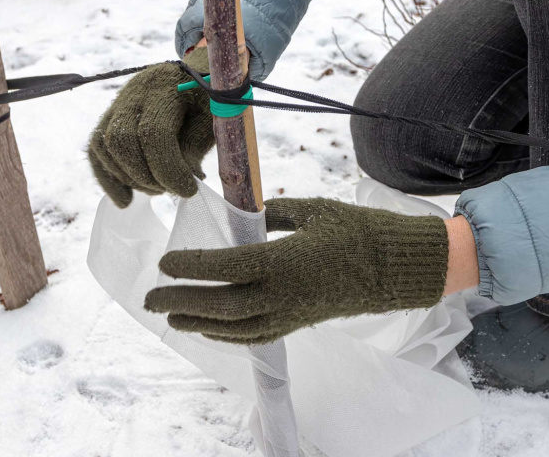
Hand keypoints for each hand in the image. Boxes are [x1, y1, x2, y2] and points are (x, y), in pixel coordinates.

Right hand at [88, 47, 212, 206]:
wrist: (196, 71)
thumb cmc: (208, 98)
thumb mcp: (213, 117)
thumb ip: (196, 146)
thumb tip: (180, 181)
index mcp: (165, 86)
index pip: (153, 132)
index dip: (168, 169)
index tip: (188, 191)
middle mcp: (134, 92)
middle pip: (121, 139)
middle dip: (146, 176)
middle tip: (170, 189)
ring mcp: (117, 103)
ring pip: (103, 145)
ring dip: (128, 178)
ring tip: (157, 189)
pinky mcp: (109, 117)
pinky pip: (96, 149)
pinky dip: (107, 178)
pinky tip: (125, 201)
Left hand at [145, 198, 448, 344]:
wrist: (396, 268)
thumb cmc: (359, 232)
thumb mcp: (314, 211)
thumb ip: (274, 213)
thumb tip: (244, 212)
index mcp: (285, 261)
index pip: (226, 268)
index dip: (192, 267)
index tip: (165, 263)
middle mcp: (283, 294)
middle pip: (222, 306)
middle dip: (182, 302)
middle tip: (151, 300)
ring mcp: (291, 314)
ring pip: (235, 327)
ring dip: (199, 323)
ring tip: (172, 318)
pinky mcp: (300, 323)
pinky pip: (257, 336)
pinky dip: (229, 335)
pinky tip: (212, 329)